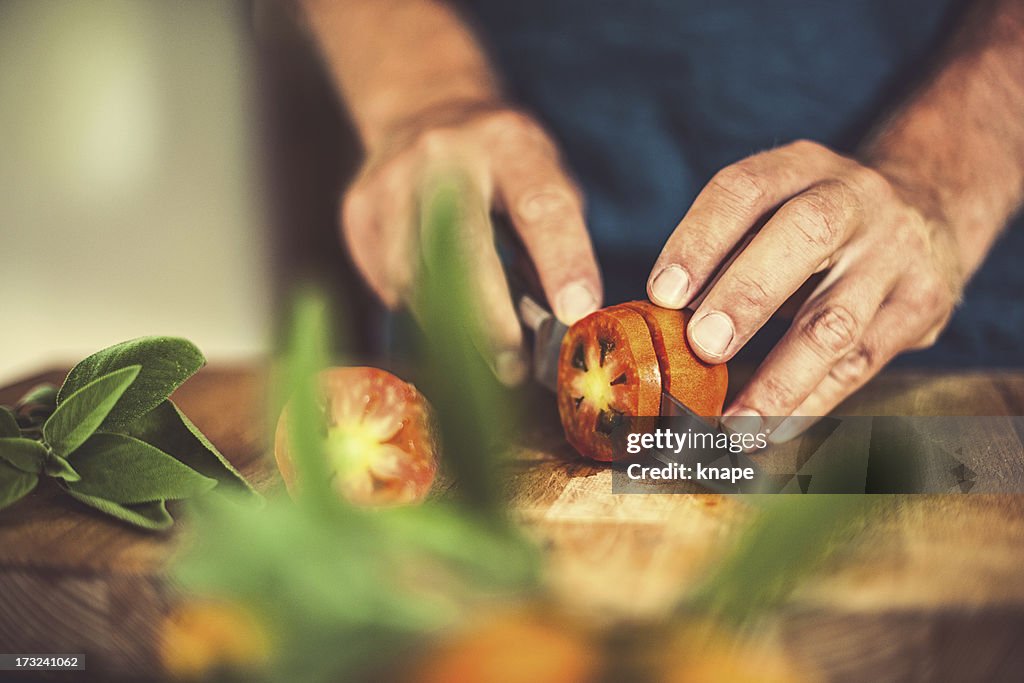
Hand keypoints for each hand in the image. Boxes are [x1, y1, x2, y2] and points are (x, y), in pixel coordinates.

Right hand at [342, 102, 601, 384]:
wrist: (423, 109)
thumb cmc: (501, 161)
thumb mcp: (541, 176)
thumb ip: (553, 238)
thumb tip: (559, 318)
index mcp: (508, 143)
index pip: (541, 206)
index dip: (562, 262)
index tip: (576, 312)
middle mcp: (444, 155)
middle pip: (464, 248)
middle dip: (490, 319)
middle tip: (512, 367)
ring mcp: (391, 180)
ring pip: (416, 276)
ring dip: (451, 326)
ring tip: (480, 354)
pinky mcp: (358, 209)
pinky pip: (388, 281)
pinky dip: (418, 307)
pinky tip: (438, 307)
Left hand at [647, 140, 964, 440]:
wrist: (929, 208)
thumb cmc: (818, 224)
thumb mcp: (778, 206)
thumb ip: (726, 250)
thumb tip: (658, 324)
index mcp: (801, 166)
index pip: (745, 190)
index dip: (699, 241)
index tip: (662, 295)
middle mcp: (855, 198)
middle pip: (804, 236)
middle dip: (747, 296)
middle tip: (702, 347)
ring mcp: (896, 252)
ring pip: (837, 318)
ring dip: (780, 377)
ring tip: (735, 420)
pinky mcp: (922, 304)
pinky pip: (861, 363)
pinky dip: (811, 403)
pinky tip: (772, 429)